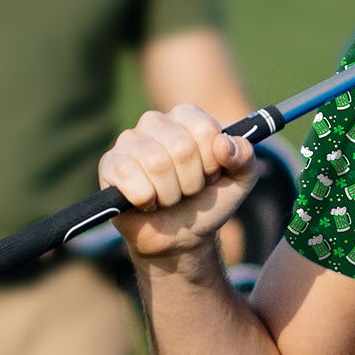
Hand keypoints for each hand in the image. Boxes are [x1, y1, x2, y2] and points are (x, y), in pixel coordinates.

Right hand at [99, 104, 260, 260]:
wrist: (180, 237)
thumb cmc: (207, 202)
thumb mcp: (240, 181)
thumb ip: (245, 157)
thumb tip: (223, 144)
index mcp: (187, 117)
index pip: (205, 129)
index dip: (212, 162)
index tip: (209, 175)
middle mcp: (155, 121)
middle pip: (181, 147)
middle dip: (191, 182)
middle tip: (187, 190)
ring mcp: (129, 140)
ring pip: (156, 163)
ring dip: (169, 194)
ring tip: (168, 197)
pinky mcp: (110, 164)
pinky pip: (128, 176)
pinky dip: (145, 199)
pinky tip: (146, 202)